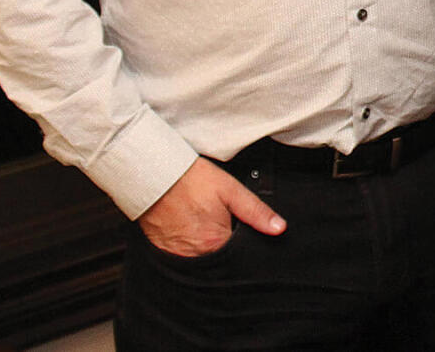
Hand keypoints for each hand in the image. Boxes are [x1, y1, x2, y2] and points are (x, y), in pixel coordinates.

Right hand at [137, 157, 285, 256]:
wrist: (155, 176)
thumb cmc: (192, 180)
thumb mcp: (230, 190)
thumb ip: (256, 211)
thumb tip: (279, 228)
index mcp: (216, 242)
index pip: (240, 256)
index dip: (245, 244)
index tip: (242, 231)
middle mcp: (197, 256)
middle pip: (221, 258)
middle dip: (227, 246)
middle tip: (221, 221)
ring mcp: (178, 257)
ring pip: (203, 259)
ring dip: (209, 247)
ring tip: (206, 223)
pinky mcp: (164, 253)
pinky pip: (185, 257)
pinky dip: (192, 247)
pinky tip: (192, 228)